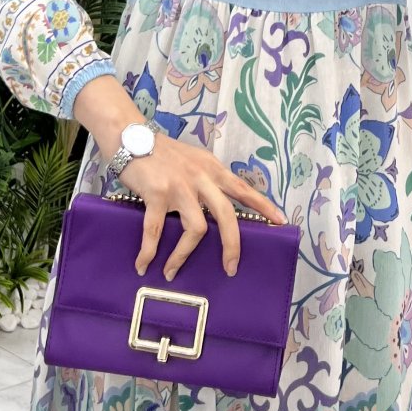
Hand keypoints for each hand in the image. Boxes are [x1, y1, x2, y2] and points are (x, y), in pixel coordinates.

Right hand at [123, 132, 286, 281]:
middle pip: (226, 214)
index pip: (243, 189)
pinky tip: (144, 264)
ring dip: (183, 256)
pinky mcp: (156, 193)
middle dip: (232, 245)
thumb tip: (218, 208)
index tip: (280, 222)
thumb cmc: (163, 153)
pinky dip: (149, 251)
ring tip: (172, 272)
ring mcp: (179, 185)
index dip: (263, 206)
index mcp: (212, 169)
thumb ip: (208, 179)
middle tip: (231, 268)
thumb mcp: (194, 160)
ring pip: (195, 229)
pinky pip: (155, 230)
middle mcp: (200, 177)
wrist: (131, 137)